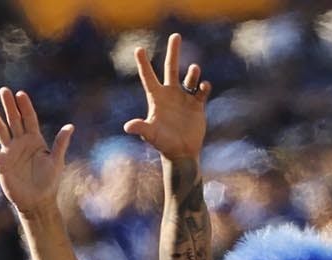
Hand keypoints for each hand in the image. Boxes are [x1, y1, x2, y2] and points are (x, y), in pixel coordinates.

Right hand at [0, 88, 72, 218]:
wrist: (37, 202)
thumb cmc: (49, 182)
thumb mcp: (57, 161)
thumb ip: (61, 143)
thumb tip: (70, 126)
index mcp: (35, 140)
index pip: (29, 119)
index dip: (25, 107)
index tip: (20, 94)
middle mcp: (21, 143)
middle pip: (14, 120)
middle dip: (9, 106)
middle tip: (3, 90)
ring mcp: (10, 152)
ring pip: (1, 131)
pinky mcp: (1, 163)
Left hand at [123, 33, 209, 160]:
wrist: (181, 153)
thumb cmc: (163, 144)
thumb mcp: (151, 135)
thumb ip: (142, 129)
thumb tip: (128, 127)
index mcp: (157, 98)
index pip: (148, 77)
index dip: (143, 63)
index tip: (138, 48)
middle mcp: (170, 94)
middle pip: (171, 68)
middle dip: (173, 52)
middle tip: (175, 35)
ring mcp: (184, 98)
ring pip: (188, 78)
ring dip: (192, 72)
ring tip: (194, 70)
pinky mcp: (197, 105)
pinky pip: (201, 91)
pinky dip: (203, 87)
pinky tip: (203, 87)